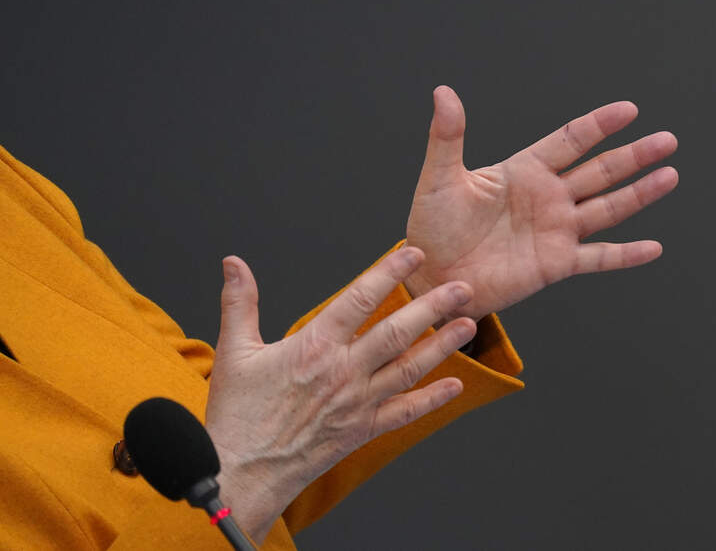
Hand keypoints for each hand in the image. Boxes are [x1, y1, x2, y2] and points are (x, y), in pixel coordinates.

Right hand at [205, 247, 474, 542]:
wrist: (241, 473)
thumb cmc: (236, 415)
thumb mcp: (233, 352)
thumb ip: (240, 303)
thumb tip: (234, 264)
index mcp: (313, 346)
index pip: (359, 299)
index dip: (388, 273)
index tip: (414, 255)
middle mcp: (342, 372)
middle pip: (396, 331)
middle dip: (433, 306)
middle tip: (462, 287)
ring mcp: (356, 402)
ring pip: (408, 368)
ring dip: (442, 346)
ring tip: (469, 325)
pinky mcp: (362, 430)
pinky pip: (404, 412)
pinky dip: (432, 399)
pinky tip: (455, 385)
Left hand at [404, 85, 678, 318]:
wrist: (432, 277)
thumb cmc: (432, 227)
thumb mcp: (440, 178)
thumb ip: (448, 136)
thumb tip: (443, 91)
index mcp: (524, 171)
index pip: (570, 141)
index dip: (599, 125)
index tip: (629, 110)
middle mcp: (548, 198)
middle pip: (600, 171)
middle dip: (634, 156)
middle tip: (667, 140)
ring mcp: (556, 231)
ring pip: (608, 207)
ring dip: (639, 193)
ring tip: (670, 176)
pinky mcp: (556, 263)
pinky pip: (598, 256)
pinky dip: (626, 254)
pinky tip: (653, 247)